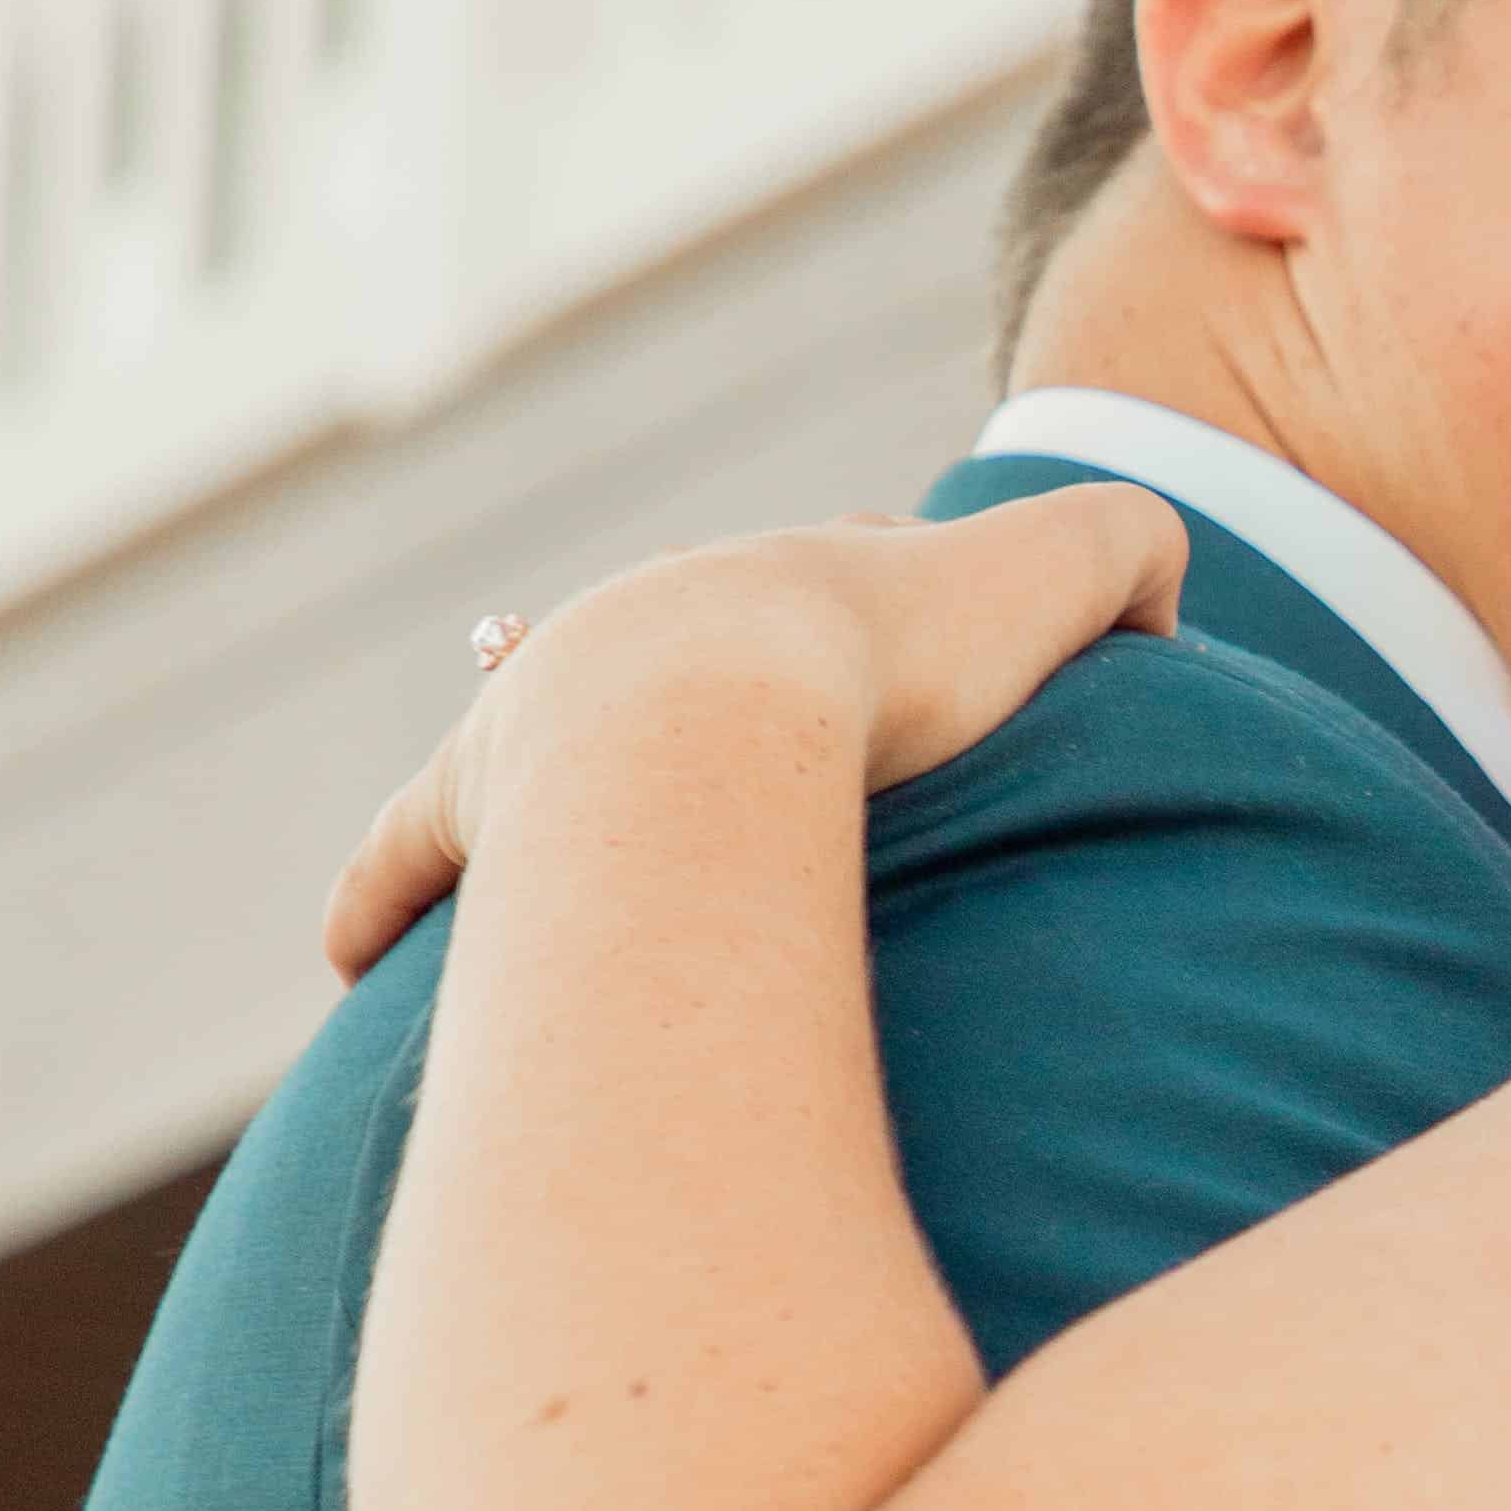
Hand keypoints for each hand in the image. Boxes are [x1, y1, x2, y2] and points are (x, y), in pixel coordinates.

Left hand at [324, 492, 1187, 980]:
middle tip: (730, 759)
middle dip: (696, 686)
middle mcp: (644, 633)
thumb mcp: (1071, 575)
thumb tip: (1162, 609)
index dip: (874, 608)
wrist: (727, 701)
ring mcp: (540, 718)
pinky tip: (348, 952)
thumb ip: (1138, 557)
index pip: (831, 577)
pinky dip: (381, 896)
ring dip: (532, 802)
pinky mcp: (471, 808)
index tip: (898, 656)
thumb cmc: (896, 661)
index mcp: (778, 592)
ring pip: (520, 747)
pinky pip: (406, 855)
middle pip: (671, 648)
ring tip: (545, 872)